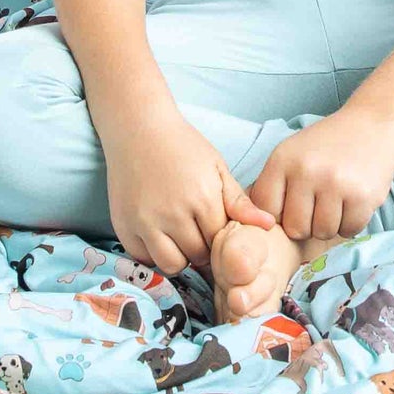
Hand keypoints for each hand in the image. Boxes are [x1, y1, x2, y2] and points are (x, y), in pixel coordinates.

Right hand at [101, 109, 275, 278]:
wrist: (138, 128)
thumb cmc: (182, 146)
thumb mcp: (216, 167)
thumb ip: (239, 201)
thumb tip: (269, 225)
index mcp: (202, 198)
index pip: (221, 241)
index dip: (221, 237)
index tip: (216, 227)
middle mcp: (173, 215)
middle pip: (198, 256)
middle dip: (203, 249)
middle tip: (198, 230)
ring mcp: (145, 222)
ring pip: (172, 264)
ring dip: (179, 256)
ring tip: (179, 236)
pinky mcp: (124, 226)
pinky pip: (144, 258)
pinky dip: (153, 252)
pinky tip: (158, 234)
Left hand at [244, 105, 393, 240]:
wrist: (372, 123)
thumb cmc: (327, 144)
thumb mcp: (291, 153)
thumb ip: (273, 185)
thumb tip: (257, 223)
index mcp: (282, 159)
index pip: (266, 210)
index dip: (279, 214)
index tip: (292, 205)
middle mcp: (306, 171)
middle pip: (295, 228)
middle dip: (307, 223)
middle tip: (318, 204)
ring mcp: (335, 184)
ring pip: (323, 232)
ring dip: (330, 224)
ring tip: (336, 202)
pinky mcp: (362, 196)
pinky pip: (348, 230)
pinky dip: (351, 223)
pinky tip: (352, 202)